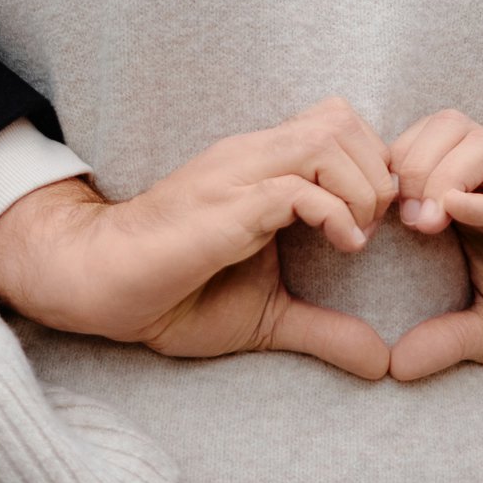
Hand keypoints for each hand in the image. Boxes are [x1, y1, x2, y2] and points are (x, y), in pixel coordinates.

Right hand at [0, 98, 395, 380]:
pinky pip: (294, 187)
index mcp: (262, 166)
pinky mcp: (224, 207)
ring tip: (355, 237)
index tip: (376, 220)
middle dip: (376, 172)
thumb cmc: (174, 294)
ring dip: (359, 188)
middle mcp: (251, 156)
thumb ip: (323, 331)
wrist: (100, 286)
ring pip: (324, 139)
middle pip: (341, 118)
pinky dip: (333, 213)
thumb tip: (381, 363)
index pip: (337, 120)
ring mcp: (236, 176)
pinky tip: (341, 247)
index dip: (373, 163)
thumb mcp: (266, 317)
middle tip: (373, 228)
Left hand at [385, 111, 482, 379]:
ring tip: (424, 219)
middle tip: (393, 214)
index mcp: (475, 202)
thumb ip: (446, 341)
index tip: (364, 219)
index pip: (419, 151)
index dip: (387, 174)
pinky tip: (458, 212)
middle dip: (409, 164)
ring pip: (481, 143)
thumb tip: (393, 366)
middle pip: (444, 129)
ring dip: (442, 174)